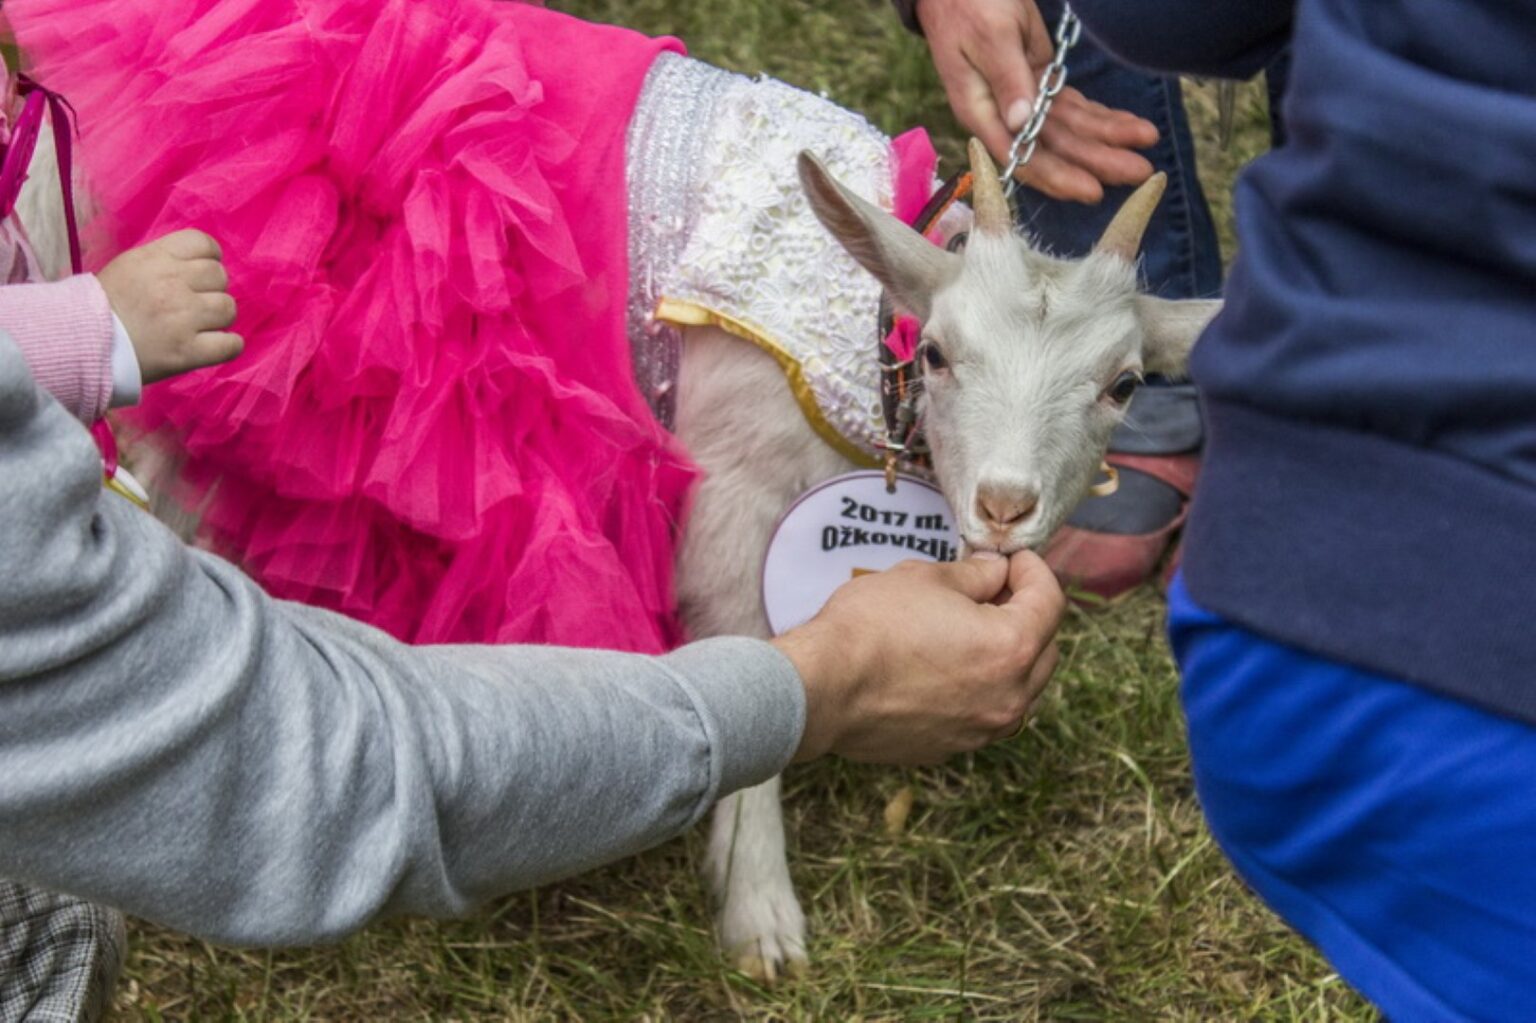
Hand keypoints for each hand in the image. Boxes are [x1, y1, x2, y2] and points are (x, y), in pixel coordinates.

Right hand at [96, 229, 241, 384]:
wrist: (81, 344)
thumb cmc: (103, 306)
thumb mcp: (128, 267)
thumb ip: (163, 261)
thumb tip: (199, 262)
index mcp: (155, 258)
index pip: (203, 243)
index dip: (209, 258)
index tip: (201, 274)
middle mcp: (172, 283)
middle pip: (219, 276)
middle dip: (211, 290)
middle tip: (193, 305)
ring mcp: (183, 318)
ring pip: (228, 308)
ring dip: (219, 318)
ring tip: (198, 326)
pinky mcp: (188, 351)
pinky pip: (231, 345)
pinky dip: (227, 346)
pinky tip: (212, 346)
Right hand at [776, 551, 1064, 764]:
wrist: (820, 689)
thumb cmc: (871, 627)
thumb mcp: (926, 578)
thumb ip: (974, 575)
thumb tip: (994, 571)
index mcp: (1012, 648)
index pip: (1049, 601)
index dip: (1033, 570)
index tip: (1012, 558)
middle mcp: (1009, 698)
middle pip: (1045, 649)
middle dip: (1027, 614)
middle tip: (993, 589)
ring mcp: (980, 730)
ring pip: (1018, 688)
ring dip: (1007, 656)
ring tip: (969, 628)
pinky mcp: (950, 748)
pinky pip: (982, 712)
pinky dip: (978, 687)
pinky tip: (944, 665)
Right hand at [916, 0, 1158, 202]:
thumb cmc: (967, 2)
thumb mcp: (987, 35)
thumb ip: (1006, 78)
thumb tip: (1021, 124)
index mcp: (982, 111)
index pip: (1022, 155)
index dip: (1057, 175)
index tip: (1092, 189)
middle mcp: (1004, 114)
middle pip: (1055, 146)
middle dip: (1097, 159)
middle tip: (1140, 171)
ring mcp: (1024, 99)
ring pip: (1070, 128)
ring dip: (1108, 138)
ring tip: (1147, 142)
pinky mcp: (1039, 80)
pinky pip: (1074, 106)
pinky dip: (1102, 115)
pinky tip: (1129, 125)